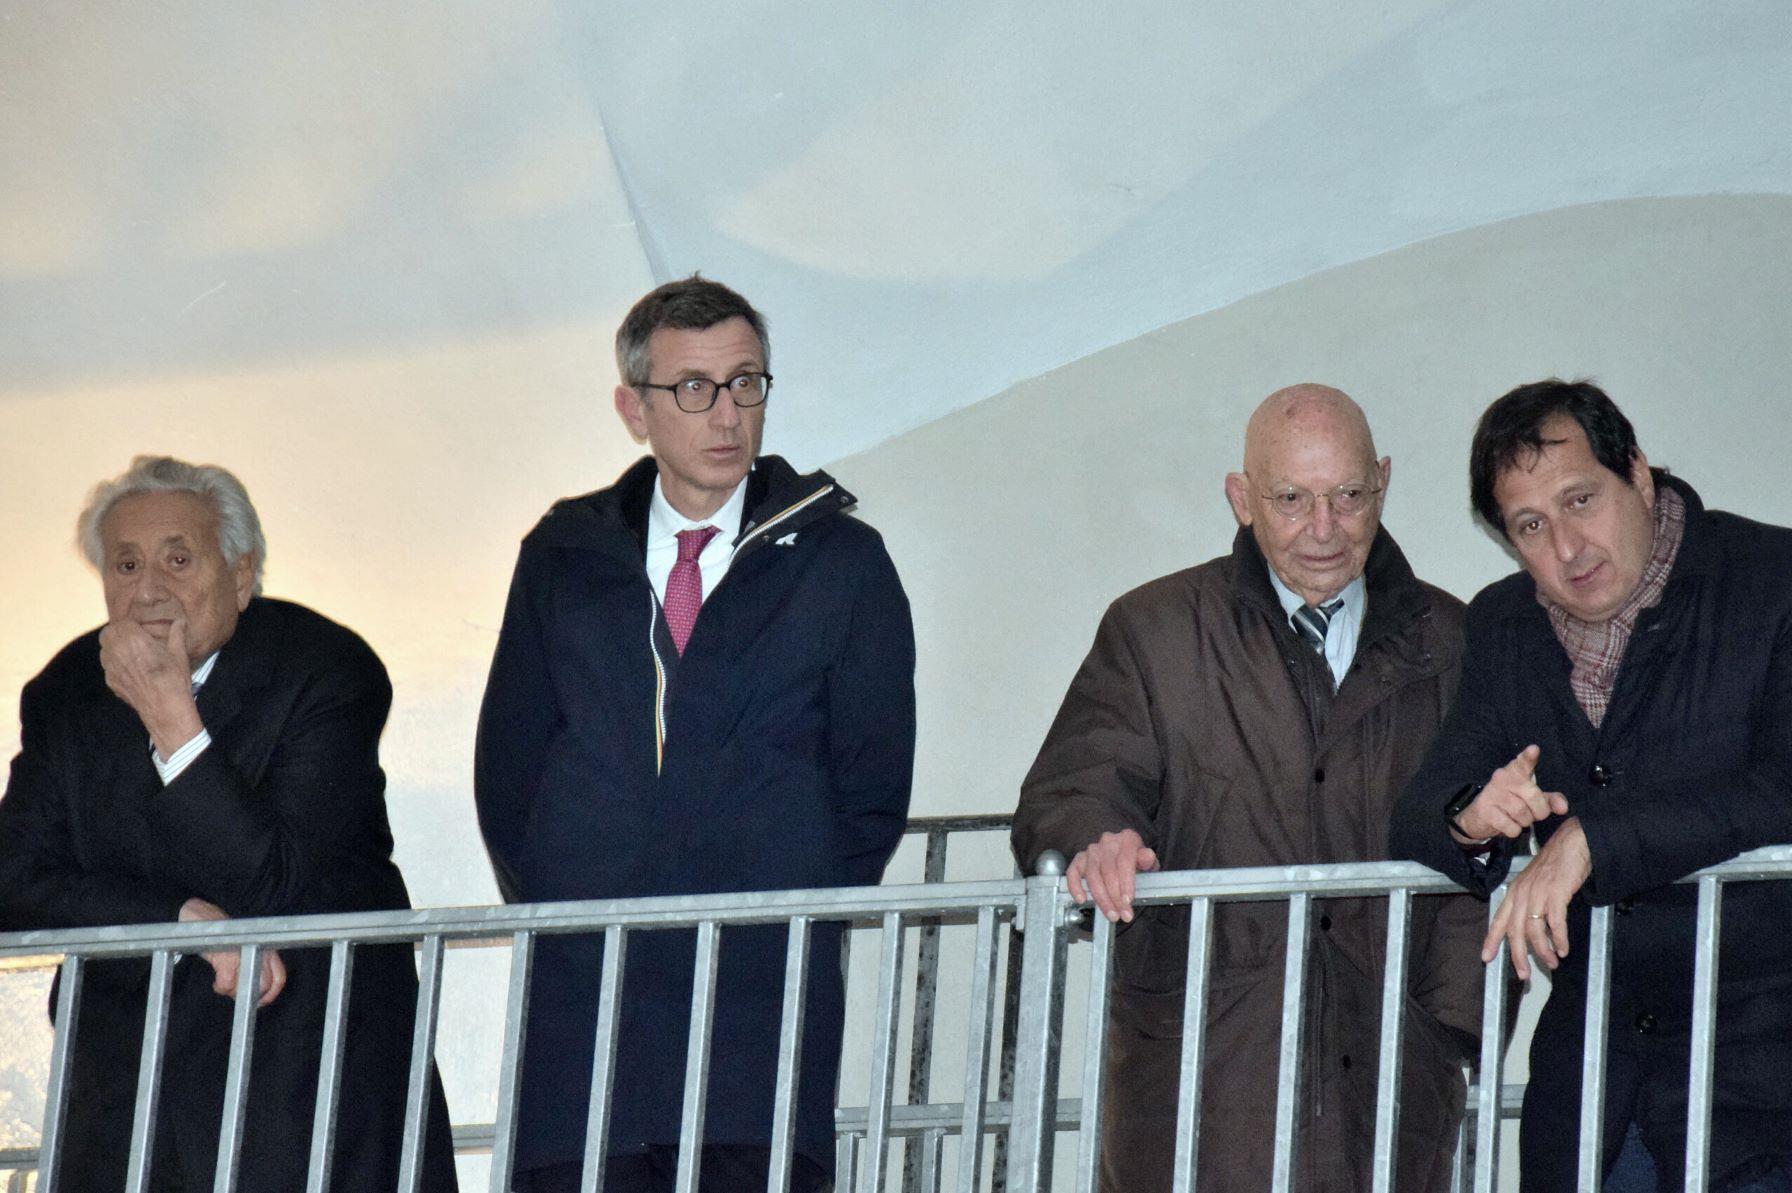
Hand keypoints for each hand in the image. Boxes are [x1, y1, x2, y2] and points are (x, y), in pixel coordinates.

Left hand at [100, 619, 203, 759]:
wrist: (164, 709)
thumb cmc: (174, 679)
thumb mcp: (179, 654)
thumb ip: (177, 634)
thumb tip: (180, 621)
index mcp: (133, 639)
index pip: (122, 622)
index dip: (132, 624)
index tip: (142, 628)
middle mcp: (117, 651)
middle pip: (108, 633)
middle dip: (119, 633)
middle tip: (134, 638)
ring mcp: (110, 668)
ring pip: (105, 650)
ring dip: (115, 647)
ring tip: (132, 653)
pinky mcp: (110, 681)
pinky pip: (108, 666)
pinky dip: (116, 664)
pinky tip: (132, 670)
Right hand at [179, 897, 285, 1007]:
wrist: (201, 918)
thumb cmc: (223, 936)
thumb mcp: (246, 948)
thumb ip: (255, 965)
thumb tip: (255, 994)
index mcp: (266, 948)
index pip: (279, 977)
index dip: (272, 994)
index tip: (261, 1002)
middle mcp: (259, 950)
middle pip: (263, 985)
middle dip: (249, 995)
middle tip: (235, 993)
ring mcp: (244, 955)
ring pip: (245, 987)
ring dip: (232, 991)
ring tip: (224, 984)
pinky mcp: (227, 959)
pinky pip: (226, 984)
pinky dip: (220, 987)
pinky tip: (216, 981)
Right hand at [1066, 829, 1158, 922]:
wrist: (1127, 859)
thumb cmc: (1137, 863)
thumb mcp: (1148, 863)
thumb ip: (1148, 861)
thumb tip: (1147, 856)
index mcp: (1127, 839)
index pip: (1124, 861)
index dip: (1126, 883)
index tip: (1128, 900)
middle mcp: (1108, 841)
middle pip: (1108, 871)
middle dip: (1115, 897)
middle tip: (1123, 914)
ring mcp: (1092, 850)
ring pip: (1092, 875)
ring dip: (1101, 898)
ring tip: (1111, 914)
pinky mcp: (1080, 859)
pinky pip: (1073, 872)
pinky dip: (1075, 886)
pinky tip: (1081, 899)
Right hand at [1453, 745, 1569, 842]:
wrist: (1478, 817)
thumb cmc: (1510, 803)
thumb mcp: (1531, 799)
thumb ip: (1550, 800)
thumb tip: (1563, 808)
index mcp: (1515, 772)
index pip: (1523, 762)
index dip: (1529, 757)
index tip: (1534, 750)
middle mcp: (1502, 778)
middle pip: (1532, 795)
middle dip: (1539, 811)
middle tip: (1534, 815)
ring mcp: (1492, 794)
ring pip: (1521, 812)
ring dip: (1524, 822)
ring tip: (1518, 819)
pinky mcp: (1485, 810)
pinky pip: (1510, 826)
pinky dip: (1513, 830)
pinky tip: (1507, 825)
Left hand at [1483, 817, 1591, 980]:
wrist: (1573, 843)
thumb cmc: (1556, 865)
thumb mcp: (1535, 883)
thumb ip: (1530, 903)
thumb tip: (1531, 929)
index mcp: (1514, 892)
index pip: (1498, 920)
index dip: (1492, 940)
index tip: (1486, 958)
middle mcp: (1521, 893)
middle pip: (1514, 931)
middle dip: (1518, 955)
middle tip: (1523, 975)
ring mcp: (1537, 893)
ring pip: (1534, 930)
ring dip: (1543, 950)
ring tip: (1552, 962)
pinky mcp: (1555, 893)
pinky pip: (1555, 922)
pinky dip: (1559, 938)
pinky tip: (1564, 949)